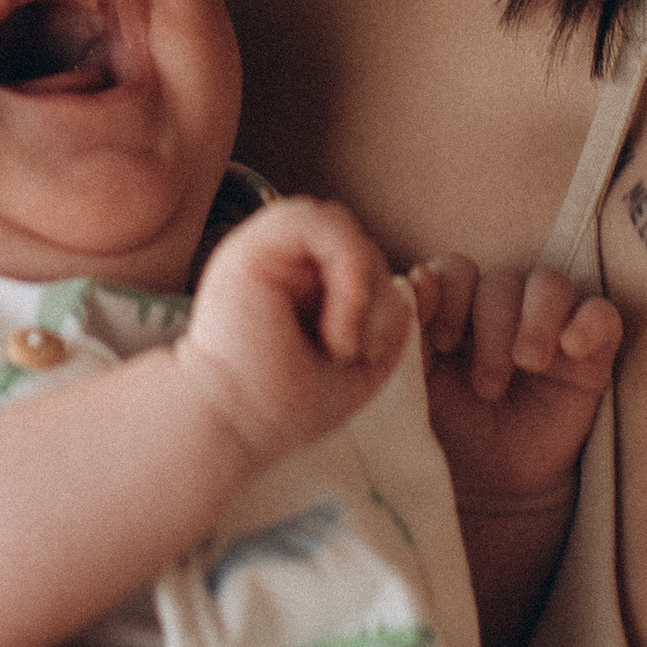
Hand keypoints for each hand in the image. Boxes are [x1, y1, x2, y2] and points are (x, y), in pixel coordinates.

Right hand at [178, 196, 413, 469]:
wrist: (235, 424)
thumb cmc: (288, 405)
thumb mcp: (360, 359)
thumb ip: (388, 315)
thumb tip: (411, 283)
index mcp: (300, 282)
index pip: (363, 257)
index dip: (383, 301)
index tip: (365, 355)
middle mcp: (281, 260)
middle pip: (361, 243)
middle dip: (378, 300)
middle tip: (350, 354)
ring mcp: (265, 249)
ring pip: (344, 227)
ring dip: (362, 289)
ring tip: (341, 344)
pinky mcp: (252, 246)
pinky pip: (321, 222)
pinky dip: (347, 271)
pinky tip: (335, 327)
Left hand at [408, 257, 621, 520]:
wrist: (491, 489)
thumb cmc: (448, 433)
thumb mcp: (417, 386)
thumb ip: (411, 332)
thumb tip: (418, 278)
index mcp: (454, 311)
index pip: (456, 271)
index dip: (450, 294)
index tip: (444, 342)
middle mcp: (501, 312)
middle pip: (502, 282)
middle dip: (492, 327)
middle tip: (486, 385)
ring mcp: (549, 328)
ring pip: (550, 286)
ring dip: (536, 320)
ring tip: (529, 364)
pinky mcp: (590, 354)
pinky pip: (602, 315)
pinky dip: (589, 322)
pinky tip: (572, 348)